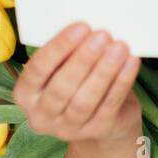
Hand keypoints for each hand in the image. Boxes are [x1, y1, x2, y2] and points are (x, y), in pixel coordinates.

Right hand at [11, 22, 142, 143]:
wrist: (101, 116)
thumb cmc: (78, 79)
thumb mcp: (63, 66)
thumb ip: (68, 51)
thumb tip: (88, 27)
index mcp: (26, 93)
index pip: (37, 70)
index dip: (59, 48)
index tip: (81, 26)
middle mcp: (42, 115)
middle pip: (61, 88)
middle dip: (83, 59)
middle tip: (102, 34)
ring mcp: (69, 128)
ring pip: (85, 100)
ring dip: (104, 71)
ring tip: (119, 47)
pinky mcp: (98, 130)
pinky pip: (109, 104)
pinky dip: (122, 81)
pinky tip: (130, 62)